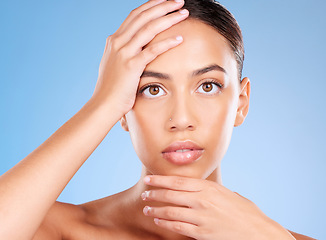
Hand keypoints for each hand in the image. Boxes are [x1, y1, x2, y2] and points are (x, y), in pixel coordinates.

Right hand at [91, 0, 188, 117]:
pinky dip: (167, 42)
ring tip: (184, 13)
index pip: (135, 15)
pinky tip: (180, 38)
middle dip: (163, 6)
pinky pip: (152, 50)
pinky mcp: (131, 66)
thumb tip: (134, 47)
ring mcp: (123, 53)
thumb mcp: (114, 65)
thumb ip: (123, 53)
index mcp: (114, 40)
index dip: (151, 6)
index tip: (165, 1)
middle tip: (179, 1)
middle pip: (143, 16)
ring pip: (149, 28)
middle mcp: (118, 42)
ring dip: (168, 18)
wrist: (103, 104)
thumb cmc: (111, 88)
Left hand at [141, 175, 294, 239]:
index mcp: (209, 188)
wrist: (259, 232)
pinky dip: (165, 223)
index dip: (160, 180)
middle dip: (154, 193)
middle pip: (171, 194)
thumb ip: (212, 190)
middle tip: (144, 194)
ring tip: (147, 208)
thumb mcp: (229, 194)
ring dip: (156, 209)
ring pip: (171, 211)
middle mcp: (203, 200)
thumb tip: (201, 188)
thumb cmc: (246, 212)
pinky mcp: (202, 233)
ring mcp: (202, 217)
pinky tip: (158, 221)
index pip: (178, 181)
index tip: (149, 178)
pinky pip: (178, 226)